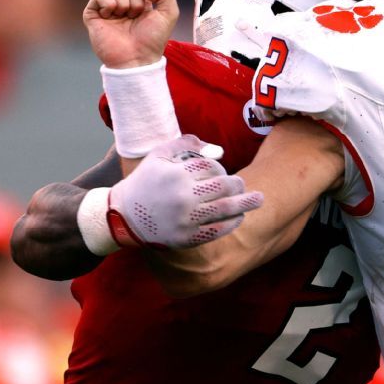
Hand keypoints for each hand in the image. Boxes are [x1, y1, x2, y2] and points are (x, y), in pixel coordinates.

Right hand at [84, 0, 178, 68]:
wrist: (136, 57)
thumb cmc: (153, 39)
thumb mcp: (169, 14)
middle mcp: (125, 0)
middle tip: (137, 15)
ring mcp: (108, 6)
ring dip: (124, 1)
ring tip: (125, 17)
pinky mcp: (93, 13)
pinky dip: (108, 4)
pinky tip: (111, 16)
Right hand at [108, 135, 262, 248]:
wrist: (124, 217)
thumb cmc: (145, 181)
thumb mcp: (159, 155)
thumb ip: (186, 144)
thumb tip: (217, 150)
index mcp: (176, 175)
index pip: (211, 167)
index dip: (219, 167)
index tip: (219, 171)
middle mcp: (182, 198)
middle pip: (223, 186)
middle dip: (237, 184)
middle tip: (242, 184)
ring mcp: (186, 220)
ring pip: (225, 209)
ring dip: (245, 203)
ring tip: (259, 199)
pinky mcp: (187, 238)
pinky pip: (217, 231)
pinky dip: (231, 223)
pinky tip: (239, 217)